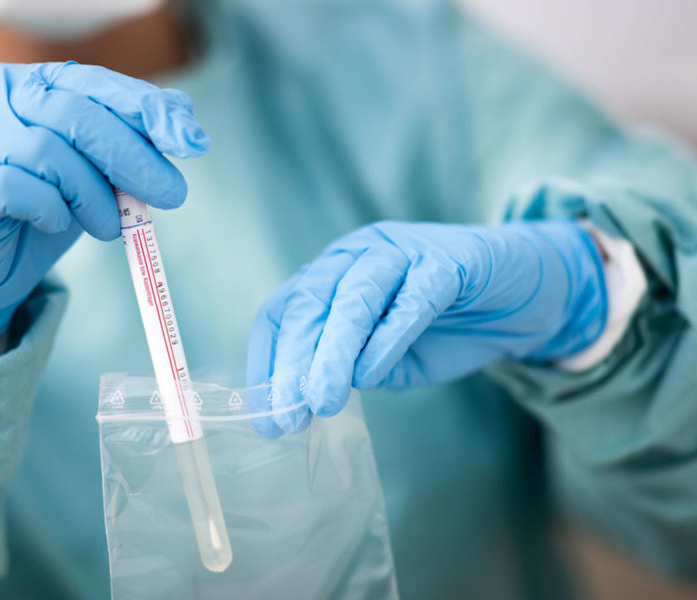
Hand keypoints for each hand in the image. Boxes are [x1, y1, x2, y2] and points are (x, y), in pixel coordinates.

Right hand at [0, 62, 208, 353]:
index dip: (147, 109)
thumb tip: (185, 128)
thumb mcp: (92, 175)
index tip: (191, 141)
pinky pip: (17, 189)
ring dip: (94, 195)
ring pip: (48, 152)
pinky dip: (50, 210)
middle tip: (171, 195)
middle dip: (133, 157)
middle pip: (75, 115)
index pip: (96, 84)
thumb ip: (128, 147)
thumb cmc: (36, 213)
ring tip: (111, 226)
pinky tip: (57, 224)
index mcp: (31, 83)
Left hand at [246, 219, 606, 435]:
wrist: (530, 293)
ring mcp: (400, 251)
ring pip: (351, 297)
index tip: (265, 416)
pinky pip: (410, 298)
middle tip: (288, 415)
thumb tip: (312, 393)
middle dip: (293, 362)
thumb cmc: (450, 326)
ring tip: (321, 400)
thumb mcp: (390, 358)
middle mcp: (356, 256)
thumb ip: (355, 369)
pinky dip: (387, 338)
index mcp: (332, 276)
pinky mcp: (447, 260)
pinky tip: (372, 374)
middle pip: (309, 303)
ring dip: (331, 352)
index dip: (267, 363)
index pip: (281, 313)